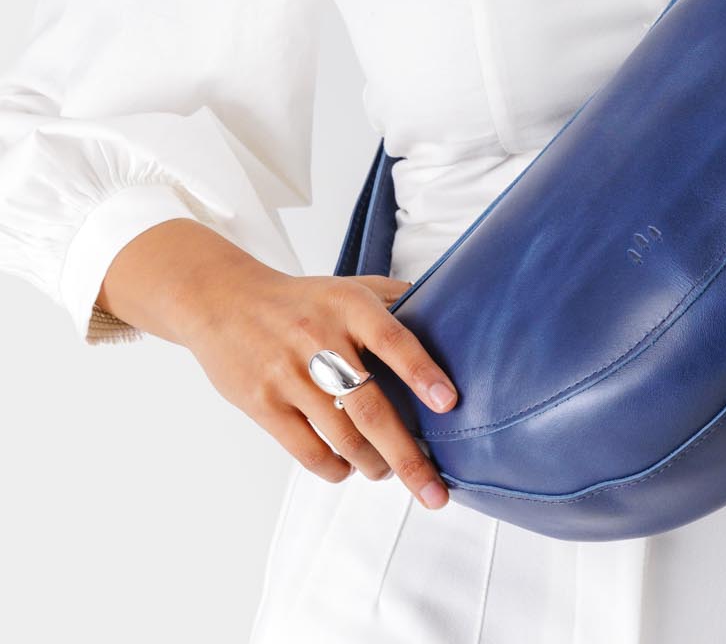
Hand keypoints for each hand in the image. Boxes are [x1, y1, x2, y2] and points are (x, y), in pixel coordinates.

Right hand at [181, 258, 459, 509]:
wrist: (224, 302)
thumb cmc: (304, 300)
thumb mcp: (351, 286)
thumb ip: (398, 300)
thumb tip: (451, 312)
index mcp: (350, 306)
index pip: (393, 340)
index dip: (422, 373)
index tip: (449, 403)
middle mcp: (320, 340)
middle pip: (371, 408)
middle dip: (407, 456)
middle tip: (434, 489)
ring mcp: (288, 374)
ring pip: (342, 437)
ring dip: (373, 465)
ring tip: (388, 470)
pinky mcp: (262, 404)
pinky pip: (307, 450)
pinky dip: (334, 468)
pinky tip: (348, 468)